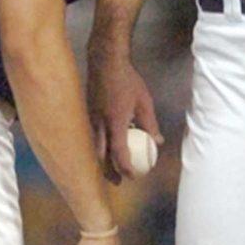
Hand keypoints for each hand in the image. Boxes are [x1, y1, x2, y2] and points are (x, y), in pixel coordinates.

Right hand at [87, 49, 161, 182]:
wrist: (105, 62)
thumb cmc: (128, 81)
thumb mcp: (144, 103)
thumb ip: (151, 124)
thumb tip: (158, 142)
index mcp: (115, 122)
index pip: (119, 153)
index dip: (125, 168)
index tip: (133, 176)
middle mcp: (99, 124)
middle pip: (101, 156)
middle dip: (108, 172)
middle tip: (118, 182)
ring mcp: (91, 119)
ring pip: (94, 147)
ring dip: (102, 161)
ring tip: (111, 170)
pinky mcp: (87, 114)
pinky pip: (92, 136)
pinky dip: (99, 147)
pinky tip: (106, 149)